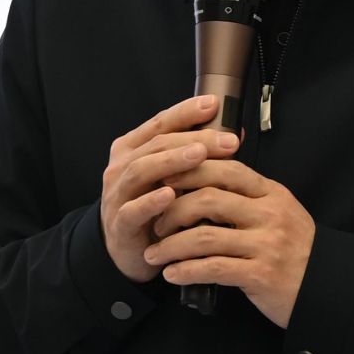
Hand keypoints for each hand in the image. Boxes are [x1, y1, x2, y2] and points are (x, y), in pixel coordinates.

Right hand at [100, 95, 240, 283]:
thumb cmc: (154, 208)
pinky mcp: (119, 224)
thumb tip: (236, 134)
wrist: (128, 249)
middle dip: (193, 138)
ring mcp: (117, 194)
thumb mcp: (173, 177)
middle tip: (226, 139)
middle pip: (157, 144)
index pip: (161, 123)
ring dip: (172, 161)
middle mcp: (121, 166)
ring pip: (141, 170)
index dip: (186, 112)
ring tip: (198, 155)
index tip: (213, 104)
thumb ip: (196, 156)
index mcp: (132, 148)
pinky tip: (169, 195)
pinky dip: (150, 201)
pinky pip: (133, 210)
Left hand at [147, 160, 316, 328]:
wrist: (327, 288)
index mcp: (272, 194)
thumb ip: (248, 197)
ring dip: (171, 245)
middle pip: (208, 199)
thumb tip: (201, 182)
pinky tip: (171, 274)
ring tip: (154, 253)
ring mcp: (266, 244)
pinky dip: (185, 270)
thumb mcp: (279, 213)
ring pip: (204, 236)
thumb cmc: (296, 250)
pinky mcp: (261, 274)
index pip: (227, 169)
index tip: (164, 180)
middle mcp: (269, 214)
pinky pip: (213, 268)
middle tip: (157, 223)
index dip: (191, 171)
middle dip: (173, 210)